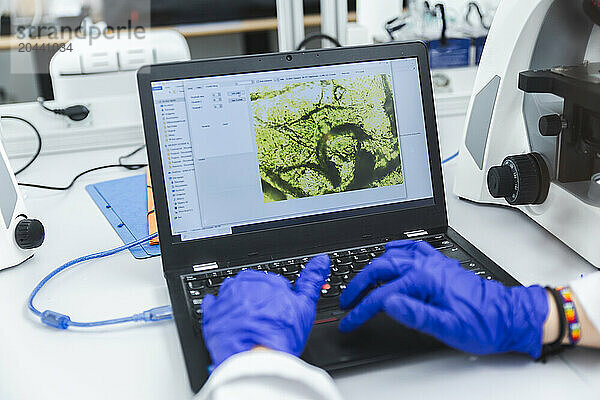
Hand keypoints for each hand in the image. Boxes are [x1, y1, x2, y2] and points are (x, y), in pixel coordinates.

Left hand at [202, 255, 330, 366]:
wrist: (255, 361)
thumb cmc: (280, 336)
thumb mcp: (304, 307)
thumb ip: (311, 282)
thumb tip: (320, 262)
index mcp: (265, 280)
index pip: (274, 283)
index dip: (280, 299)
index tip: (282, 311)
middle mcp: (242, 285)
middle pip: (252, 287)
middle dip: (259, 299)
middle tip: (268, 319)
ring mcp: (225, 300)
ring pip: (233, 294)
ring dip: (239, 303)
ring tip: (250, 322)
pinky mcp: (211, 316)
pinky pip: (212, 305)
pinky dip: (219, 309)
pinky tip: (228, 318)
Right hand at [339, 240, 548, 357]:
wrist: (508, 316)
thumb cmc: (483, 323)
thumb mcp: (448, 327)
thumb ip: (416, 314)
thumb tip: (388, 304)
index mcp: (425, 279)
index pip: (383, 296)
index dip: (362, 310)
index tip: (350, 321)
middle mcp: (427, 266)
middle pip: (381, 269)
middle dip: (359, 285)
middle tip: (348, 300)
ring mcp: (433, 262)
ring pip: (392, 256)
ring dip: (372, 268)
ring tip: (360, 282)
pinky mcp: (439, 264)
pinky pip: (411, 248)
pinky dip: (395, 249)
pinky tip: (389, 251)